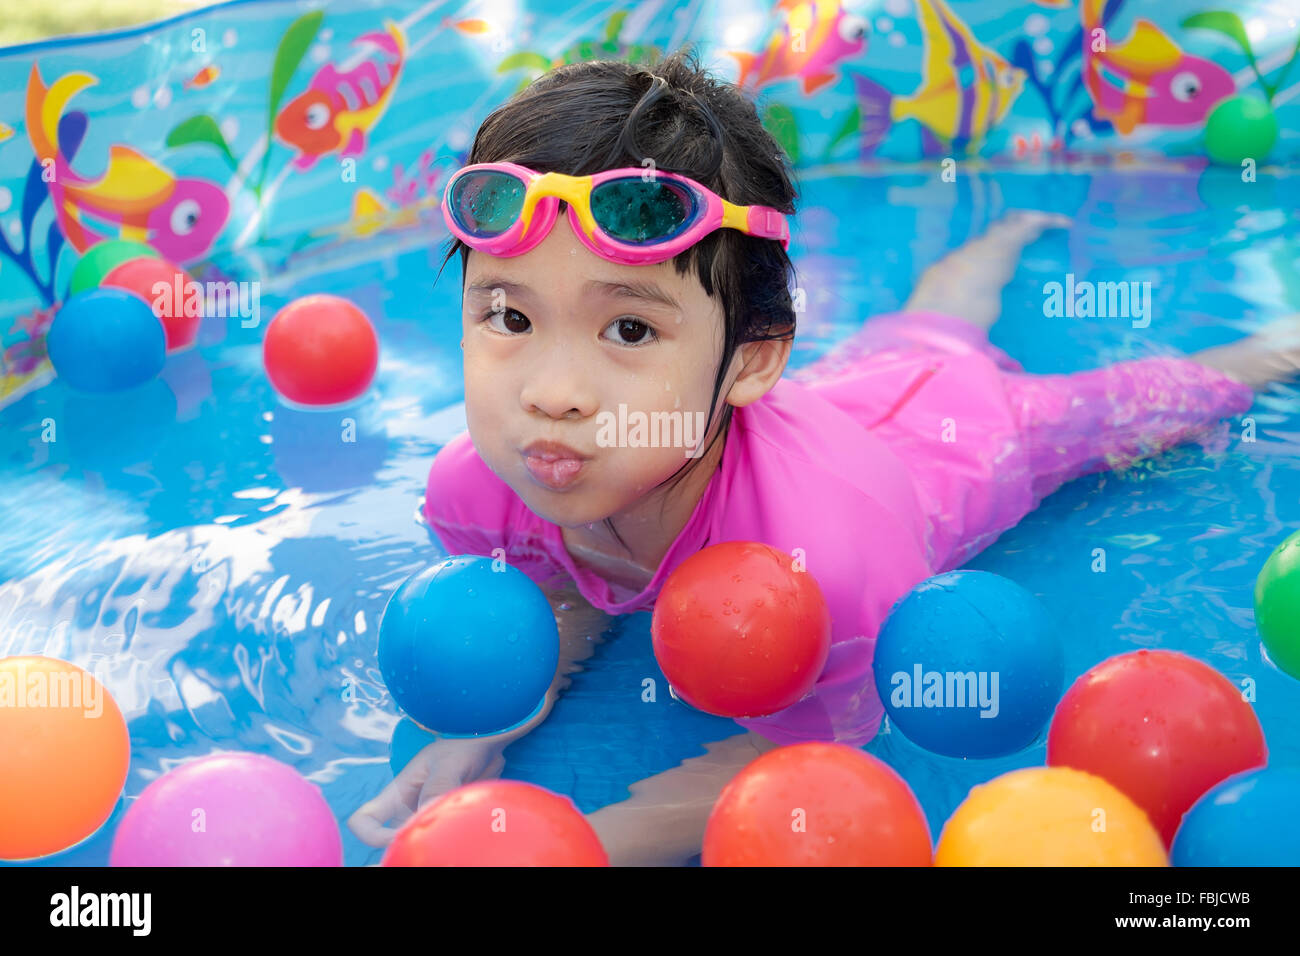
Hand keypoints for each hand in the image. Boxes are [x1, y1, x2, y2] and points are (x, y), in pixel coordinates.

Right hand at [348, 737, 506, 847]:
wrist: (488, 745)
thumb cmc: (463, 746)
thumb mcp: (448, 764)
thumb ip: (438, 787)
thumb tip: (426, 814)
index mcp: (398, 795)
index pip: (364, 821)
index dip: (373, 836)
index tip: (402, 837)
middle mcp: (408, 811)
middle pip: (391, 842)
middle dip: (406, 849)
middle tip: (435, 848)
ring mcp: (427, 818)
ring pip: (416, 844)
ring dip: (432, 847)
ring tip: (455, 840)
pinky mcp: (447, 823)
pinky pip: (441, 842)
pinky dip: (450, 846)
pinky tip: (467, 839)